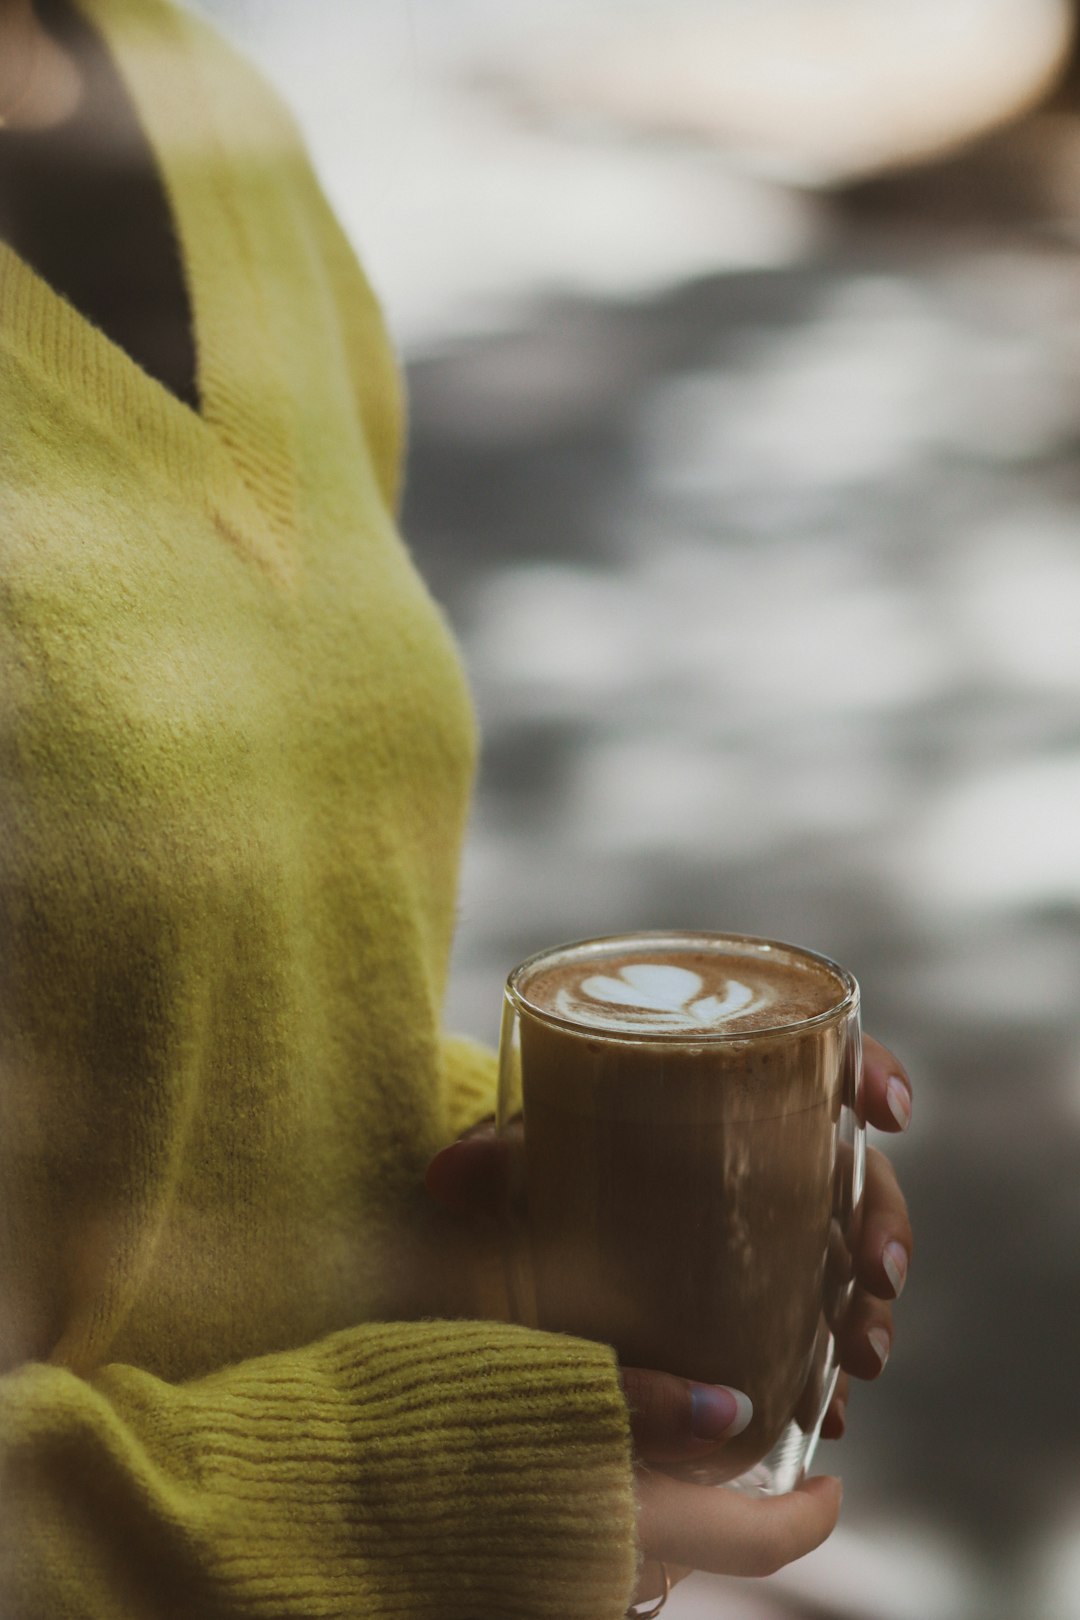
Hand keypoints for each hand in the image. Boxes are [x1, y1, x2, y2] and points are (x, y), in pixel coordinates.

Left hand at [425, 1033, 912, 1598]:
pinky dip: (827, 1370)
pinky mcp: (758, 1299)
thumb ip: (493, 1163)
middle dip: (884, 1220)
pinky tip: (827, 1411)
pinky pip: (816, 1329)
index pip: (818, 1062)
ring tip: (861, 1356)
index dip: (871, 1072)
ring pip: (850, 1255)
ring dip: (871, 1304)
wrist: (520, 1221)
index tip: (888, 1108)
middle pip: (854, 1171)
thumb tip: (449, 1176)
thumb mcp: (517, 1161)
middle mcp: (762, 1158)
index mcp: (722, 1093)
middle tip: (877, 1272)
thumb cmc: (531, 1166)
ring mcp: (768, 1233)